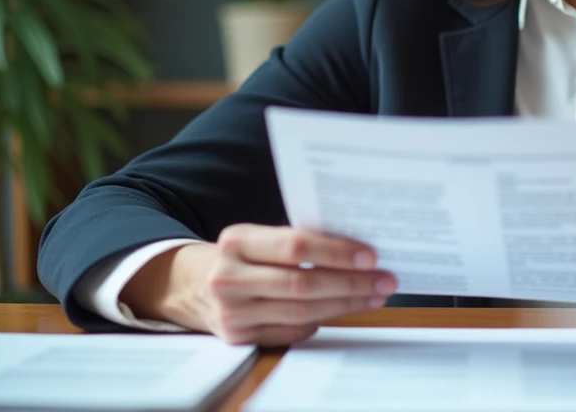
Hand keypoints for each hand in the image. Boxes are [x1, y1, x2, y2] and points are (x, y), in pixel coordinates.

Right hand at [120, 224, 397, 345]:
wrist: (190, 284)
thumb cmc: (242, 255)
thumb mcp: (257, 238)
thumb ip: (296, 241)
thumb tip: (357, 250)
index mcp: (237, 240)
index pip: (295, 245)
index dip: (335, 251)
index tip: (370, 255)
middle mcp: (229, 276)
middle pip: (303, 284)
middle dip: (351, 283)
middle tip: (385, 280)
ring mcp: (231, 311)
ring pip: (302, 312)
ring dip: (346, 304)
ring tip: (375, 295)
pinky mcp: (237, 337)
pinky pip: (292, 331)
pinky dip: (322, 321)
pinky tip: (345, 310)